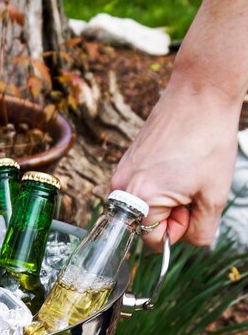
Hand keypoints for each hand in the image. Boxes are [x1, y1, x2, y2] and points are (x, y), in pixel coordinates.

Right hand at [111, 79, 239, 250]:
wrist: (199, 93)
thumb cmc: (208, 139)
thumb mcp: (214, 195)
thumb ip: (202, 231)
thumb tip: (190, 241)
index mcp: (141, 200)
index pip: (153, 241)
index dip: (179, 230)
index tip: (193, 208)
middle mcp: (122, 189)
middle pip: (145, 224)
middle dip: (171, 214)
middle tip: (192, 188)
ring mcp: (121, 173)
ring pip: (144, 206)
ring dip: (166, 198)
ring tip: (184, 173)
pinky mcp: (125, 161)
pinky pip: (141, 188)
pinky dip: (159, 183)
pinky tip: (176, 162)